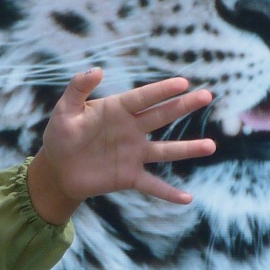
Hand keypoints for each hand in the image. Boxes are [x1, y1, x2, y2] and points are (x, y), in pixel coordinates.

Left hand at [27, 69, 215, 224]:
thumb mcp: (65, 110)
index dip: (161, 91)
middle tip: (207, 95)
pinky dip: (168, 192)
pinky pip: (152, 185)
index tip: (183, 83)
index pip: (143, 97)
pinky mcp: (129, 176)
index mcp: (117, 109)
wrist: (58, 168)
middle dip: (183, 106)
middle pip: (161, 116)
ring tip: (211, 146)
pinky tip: (187, 199)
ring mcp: (133, 154)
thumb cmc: (60, 135)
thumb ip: (78, 89)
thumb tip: (96, 70)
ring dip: (188, 149)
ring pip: (165, 150)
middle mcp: (131, 130)